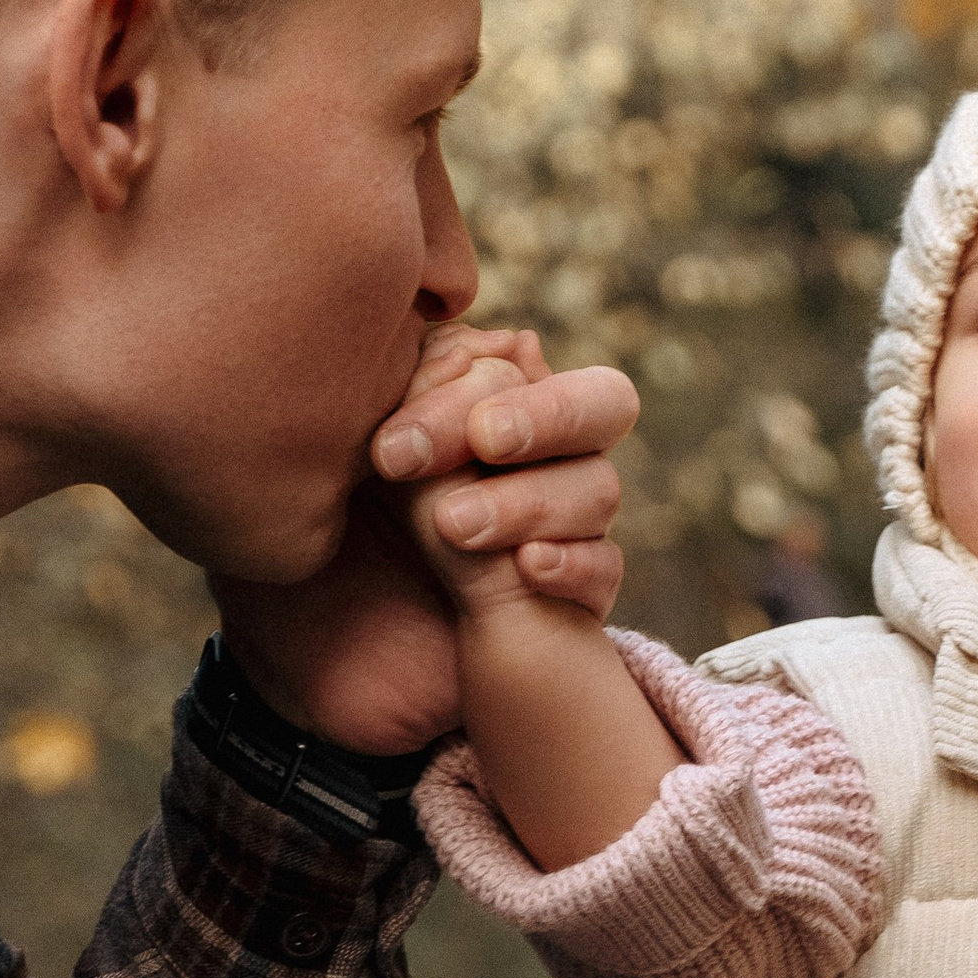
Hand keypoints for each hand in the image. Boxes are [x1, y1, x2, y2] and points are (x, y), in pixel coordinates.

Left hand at [395, 365, 624, 626]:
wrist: (371, 633)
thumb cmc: (373, 519)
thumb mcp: (382, 454)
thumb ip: (421, 392)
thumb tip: (486, 345)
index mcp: (505, 398)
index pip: (517, 368)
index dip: (464, 394)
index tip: (395, 449)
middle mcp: (561, 450)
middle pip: (605, 400)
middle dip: (546, 414)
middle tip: (485, 440)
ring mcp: (582, 520)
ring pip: (598, 488)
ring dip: (528, 502)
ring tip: (456, 525)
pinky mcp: (588, 589)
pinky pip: (606, 567)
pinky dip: (572, 565)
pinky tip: (527, 569)